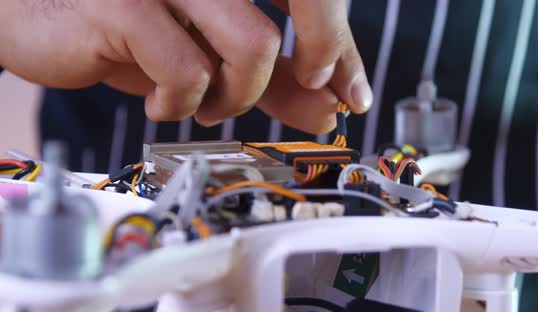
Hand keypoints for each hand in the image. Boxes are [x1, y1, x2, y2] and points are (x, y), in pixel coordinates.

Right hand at [0, 0, 370, 133]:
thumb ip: (273, 78)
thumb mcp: (212, 57)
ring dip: (241, 95)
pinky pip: (190, 71)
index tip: (348, 92)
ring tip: (210, 103)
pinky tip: (164, 102)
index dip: (342, 45)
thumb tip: (330, 106)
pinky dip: (186, 103)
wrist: (39, 20)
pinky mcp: (125, 5)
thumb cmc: (128, 30)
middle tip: (317, 94)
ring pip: (255, 45)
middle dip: (325, 53)